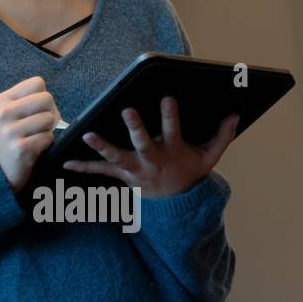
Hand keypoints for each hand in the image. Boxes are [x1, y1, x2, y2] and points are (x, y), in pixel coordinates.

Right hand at [0, 75, 63, 193]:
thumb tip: (50, 101)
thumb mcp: (5, 114)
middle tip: (41, 125)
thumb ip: (24, 101)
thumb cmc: (6, 138)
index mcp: (2, 100)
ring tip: (35, 137)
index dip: (42, 96)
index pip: (37, 83)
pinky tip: (34, 148)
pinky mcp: (19, 148)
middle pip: (46, 98)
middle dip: (50, 112)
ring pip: (49, 119)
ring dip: (48, 130)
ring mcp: (10, 131)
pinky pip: (47, 138)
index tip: (37, 109)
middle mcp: (4, 113)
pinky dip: (46, 144)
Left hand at [60, 96, 238, 198]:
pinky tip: (66, 162)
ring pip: (117, 157)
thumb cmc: (190, 172)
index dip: (170, 115)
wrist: (177, 204)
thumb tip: (236, 115)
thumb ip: (222, 136)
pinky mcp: (122, 176)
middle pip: (143, 144)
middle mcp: (152, 161)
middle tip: (127, 110)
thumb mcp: (209, 157)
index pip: (173, 130)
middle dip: (135, 128)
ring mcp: (135, 170)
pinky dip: (84, 167)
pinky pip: (101, 172)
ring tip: (87, 134)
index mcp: (173, 151)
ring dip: (102, 146)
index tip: (167, 97)